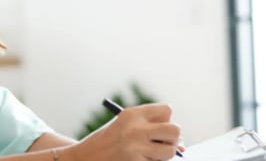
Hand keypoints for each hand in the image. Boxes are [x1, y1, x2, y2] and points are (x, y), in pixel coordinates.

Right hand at [65, 103, 180, 160]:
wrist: (83, 160)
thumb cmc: (106, 145)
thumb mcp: (125, 129)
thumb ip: (150, 131)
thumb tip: (182, 146)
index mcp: (132, 114)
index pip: (167, 111)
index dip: (166, 121)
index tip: (158, 131)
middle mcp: (135, 129)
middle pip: (175, 130)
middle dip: (173, 140)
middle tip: (162, 146)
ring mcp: (136, 148)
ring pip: (170, 152)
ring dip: (163, 157)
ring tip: (146, 156)